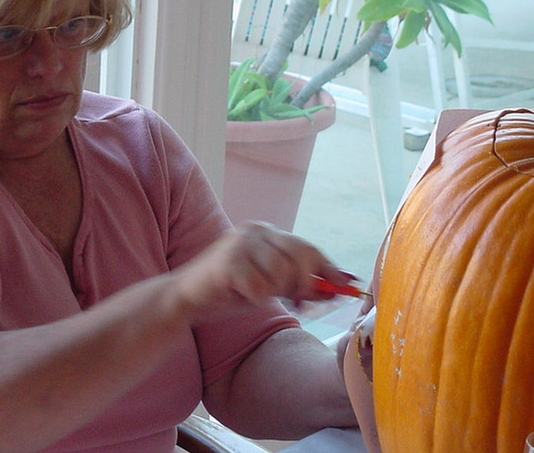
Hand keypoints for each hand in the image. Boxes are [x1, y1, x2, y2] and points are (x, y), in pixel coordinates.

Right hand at [173, 221, 354, 321]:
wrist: (185, 297)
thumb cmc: (228, 291)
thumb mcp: (269, 285)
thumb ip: (297, 283)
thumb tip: (335, 288)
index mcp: (266, 232)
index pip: (308, 248)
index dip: (329, 269)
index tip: (347, 285)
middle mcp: (256, 231)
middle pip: (301, 257)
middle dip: (305, 285)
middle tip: (296, 302)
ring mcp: (241, 243)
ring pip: (282, 274)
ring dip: (272, 292)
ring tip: (253, 293)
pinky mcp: (229, 262)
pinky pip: (260, 289)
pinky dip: (254, 299)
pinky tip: (238, 294)